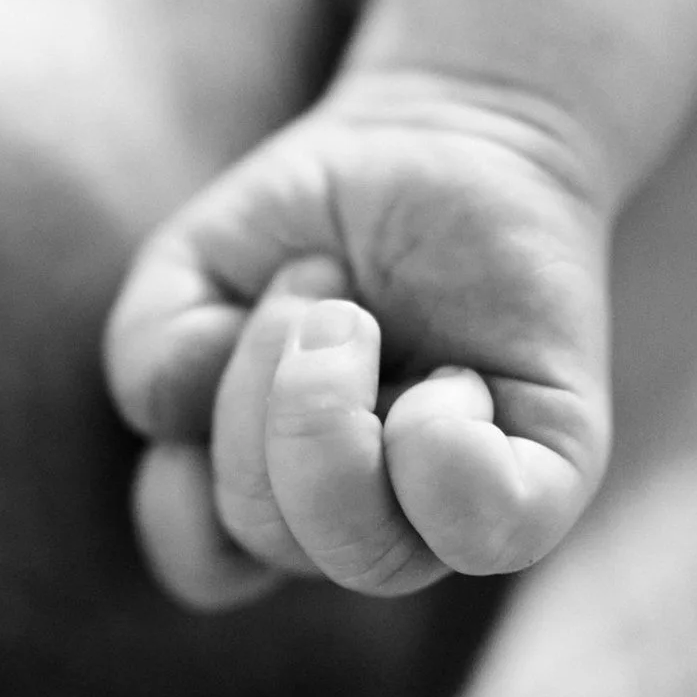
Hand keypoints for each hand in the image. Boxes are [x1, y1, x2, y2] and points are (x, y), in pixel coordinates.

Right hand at [104, 75, 615, 609]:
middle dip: (262, 389)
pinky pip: (492, 531)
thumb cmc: (318, 212)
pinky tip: (450, 379)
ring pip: (368, 554)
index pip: (210, 567)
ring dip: (328, 414)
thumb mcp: (193, 261)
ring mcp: (455, 499)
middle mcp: (363, 511)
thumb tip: (178, 428)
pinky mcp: (549, 469)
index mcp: (274, 485)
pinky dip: (444, 458)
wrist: (452, 129)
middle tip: (315, 283)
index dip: (181, 494)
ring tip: (357, 317)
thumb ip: (147, 353)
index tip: (213, 357)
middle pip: (271, 534)